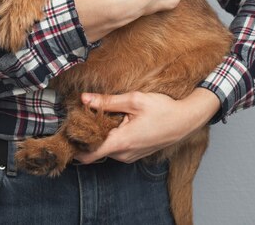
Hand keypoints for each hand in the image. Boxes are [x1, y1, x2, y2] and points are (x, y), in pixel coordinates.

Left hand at [74, 88, 220, 164]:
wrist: (185, 121)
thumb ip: (107, 101)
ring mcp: (130, 156)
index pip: (88, 154)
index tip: (69, 131)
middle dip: (88, 134)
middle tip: (84, 114)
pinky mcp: (135, 154)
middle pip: (95, 149)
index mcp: (121, 142)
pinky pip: (116, 148)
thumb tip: (84, 99)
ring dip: (101, 134)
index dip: (75, 145)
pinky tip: (117, 121)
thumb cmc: (162, 109)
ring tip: (102, 114)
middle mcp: (124, 154)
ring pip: (106, 148)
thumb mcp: (134, 100)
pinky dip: (112, 136)